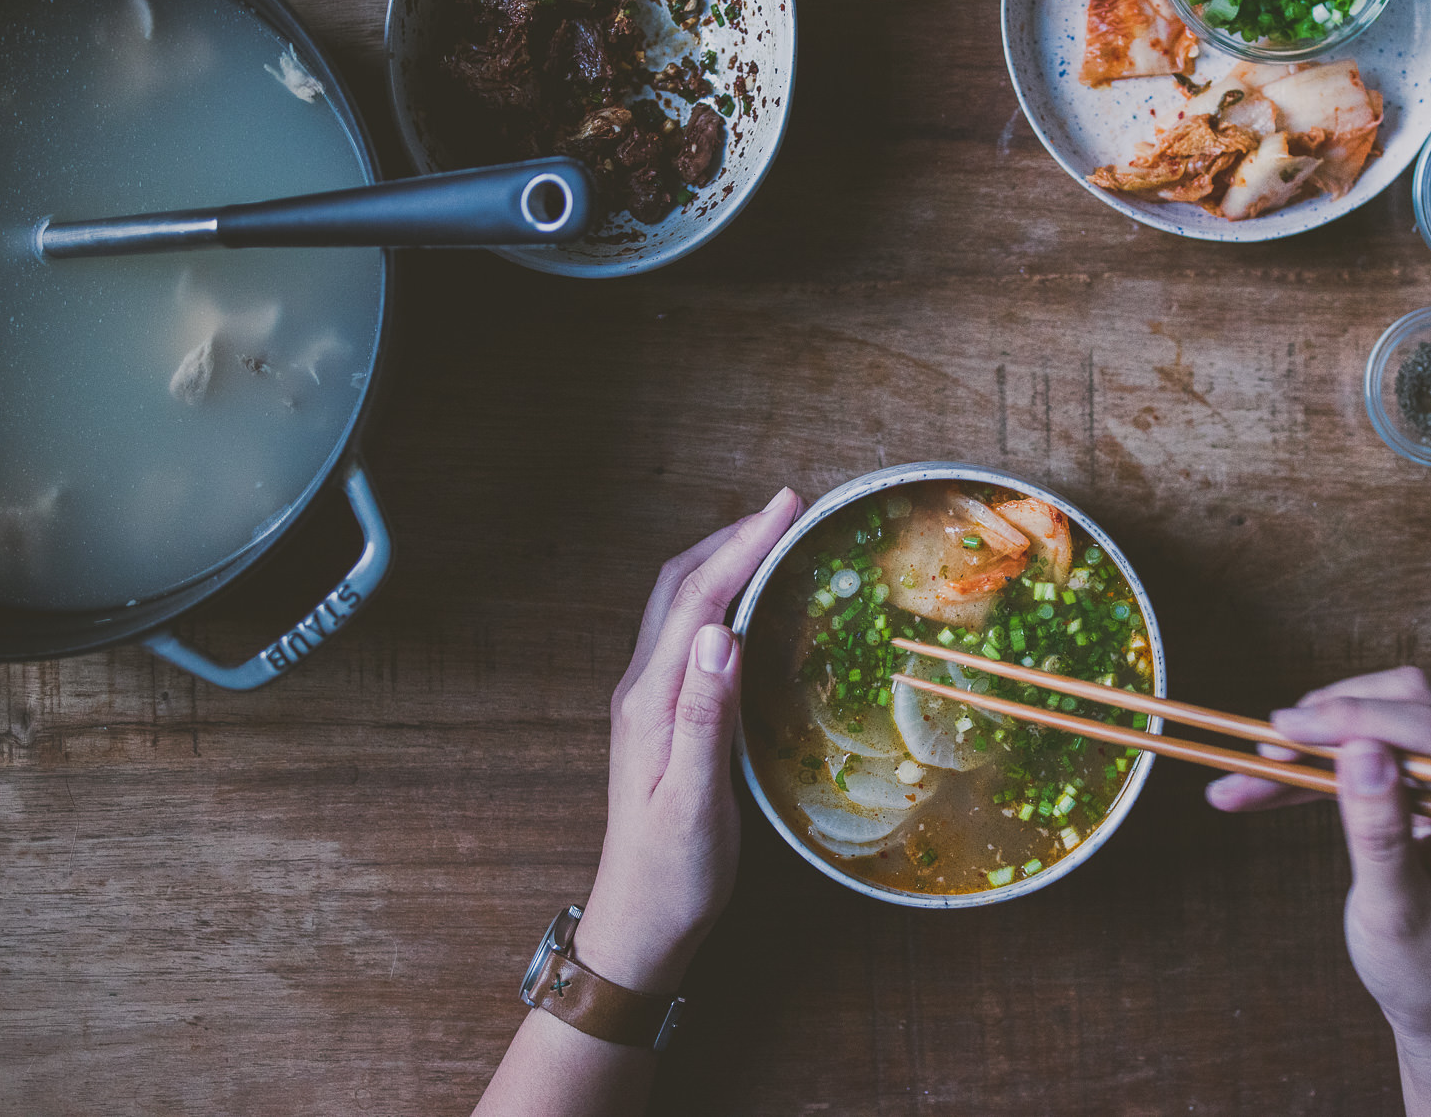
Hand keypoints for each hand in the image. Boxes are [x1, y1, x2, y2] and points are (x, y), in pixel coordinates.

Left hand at [575, 487, 802, 995]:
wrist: (641, 923)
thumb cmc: (672, 873)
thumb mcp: (695, 801)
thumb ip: (705, 717)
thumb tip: (718, 635)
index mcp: (651, 700)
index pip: (698, 600)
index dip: (742, 546)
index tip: (787, 506)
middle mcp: (643, 688)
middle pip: (680, 584)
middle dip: (732, 537)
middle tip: (790, 510)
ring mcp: (650, 700)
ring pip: (682, 603)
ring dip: (724, 560)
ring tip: (776, 537)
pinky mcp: (665, 715)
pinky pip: (691, 632)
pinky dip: (724, 596)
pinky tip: (755, 603)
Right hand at [1206, 668, 1430, 1116]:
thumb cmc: (1425, 968)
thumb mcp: (1395, 911)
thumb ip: (1380, 832)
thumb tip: (1360, 752)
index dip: (1356, 718)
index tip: (1288, 728)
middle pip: (1407, 707)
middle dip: (1331, 719)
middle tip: (1266, 745)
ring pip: (1377, 724)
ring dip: (1312, 742)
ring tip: (1248, 770)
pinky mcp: (1421, 787)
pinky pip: (1362, 758)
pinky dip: (1311, 770)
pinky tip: (1257, 786)